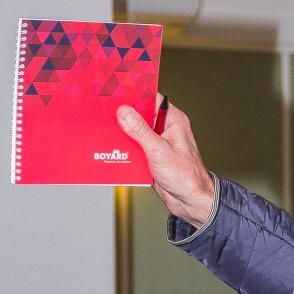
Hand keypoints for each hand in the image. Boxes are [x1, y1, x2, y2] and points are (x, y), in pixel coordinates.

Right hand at [117, 97, 214, 228]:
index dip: (135, 95)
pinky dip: (124, 148)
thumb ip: (141, 131)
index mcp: (173, 121)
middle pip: (140, 115)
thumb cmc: (185, 176)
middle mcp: (166, 129)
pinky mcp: (151, 155)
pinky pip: (134, 147)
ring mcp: (158, 142)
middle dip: (123, 115)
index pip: (152, 99)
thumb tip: (125, 112)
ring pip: (135, 132)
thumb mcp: (159, 151)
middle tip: (104, 111)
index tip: (117, 92)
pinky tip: (111, 148)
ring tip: (103, 129)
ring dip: (122, 133)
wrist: (190, 201)